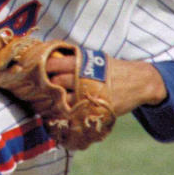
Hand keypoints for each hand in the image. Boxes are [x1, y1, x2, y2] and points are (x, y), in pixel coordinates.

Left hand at [44, 55, 167, 116]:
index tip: (34, 73)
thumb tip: (49, 61)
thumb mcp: (94, 58)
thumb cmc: (112, 68)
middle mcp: (85, 77)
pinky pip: (76, 114)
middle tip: (37, 91)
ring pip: (64, 101)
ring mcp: (91, 94)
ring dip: (53, 103)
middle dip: (46, 87)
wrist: (139, 81)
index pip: (54, 64)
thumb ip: (74, 61)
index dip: (43, 69)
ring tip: (45, 104)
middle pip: (56, 83)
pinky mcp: (96, 109)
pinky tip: (59, 116)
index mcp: (83, 62)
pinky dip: (67, 115)